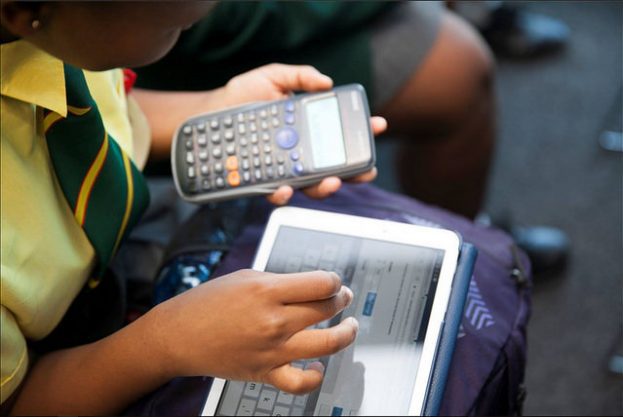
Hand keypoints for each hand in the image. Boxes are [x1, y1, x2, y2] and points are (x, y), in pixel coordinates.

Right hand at [149, 269, 357, 393]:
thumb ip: (280, 281)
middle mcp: (273, 320)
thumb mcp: (245, 278)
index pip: (321, 284)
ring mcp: (271, 349)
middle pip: (326, 308)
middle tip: (341, 297)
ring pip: (326, 344)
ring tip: (349, 326)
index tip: (333, 282)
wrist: (178, 335)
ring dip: (345, 333)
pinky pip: (300, 382)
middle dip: (341, 299)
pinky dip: (315, 376)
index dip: (334, 281)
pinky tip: (319, 364)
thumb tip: (312, 285)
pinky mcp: (265, 372)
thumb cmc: (208, 303)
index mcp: (267, 291)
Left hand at [219, 64, 387, 204]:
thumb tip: (327, 83)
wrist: (208, 114)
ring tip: (331, 181)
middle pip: (333, 167)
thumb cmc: (241, 97)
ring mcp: (282, 170)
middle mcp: (299, 153)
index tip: (377, 125)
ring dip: (325, 187)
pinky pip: (277, 194)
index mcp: (306, 129)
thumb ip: (299, 76)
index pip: (338, 134)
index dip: (360, 133)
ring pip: (310, 186)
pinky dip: (284, 194)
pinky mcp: (262, 183)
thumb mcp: (272, 77)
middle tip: (365, 171)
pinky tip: (285, 187)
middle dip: (354, 172)